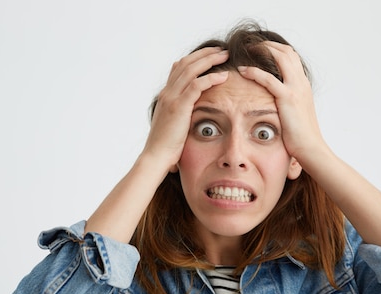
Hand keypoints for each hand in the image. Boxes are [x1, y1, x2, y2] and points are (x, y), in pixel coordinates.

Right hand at [143, 47, 228, 171]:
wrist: (156, 157)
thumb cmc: (167, 148)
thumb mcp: (174, 126)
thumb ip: (181, 116)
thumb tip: (191, 117)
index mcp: (166, 96)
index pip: (179, 69)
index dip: (195, 59)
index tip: (210, 56)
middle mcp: (167, 93)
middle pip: (186, 63)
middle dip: (204, 54)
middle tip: (221, 50)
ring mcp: (171, 98)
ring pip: (191, 69)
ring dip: (209, 60)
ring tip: (225, 55)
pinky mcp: (179, 106)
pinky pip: (196, 85)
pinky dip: (210, 78)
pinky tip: (223, 76)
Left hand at [237, 41, 324, 162]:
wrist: (311, 148)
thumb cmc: (302, 136)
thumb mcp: (296, 114)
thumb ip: (289, 104)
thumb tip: (277, 105)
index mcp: (303, 85)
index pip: (292, 57)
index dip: (276, 50)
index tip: (261, 50)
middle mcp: (301, 83)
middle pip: (287, 52)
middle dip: (269, 44)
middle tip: (252, 45)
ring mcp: (296, 88)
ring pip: (280, 57)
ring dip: (263, 50)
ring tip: (247, 50)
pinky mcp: (287, 98)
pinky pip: (268, 78)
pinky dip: (254, 71)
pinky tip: (243, 71)